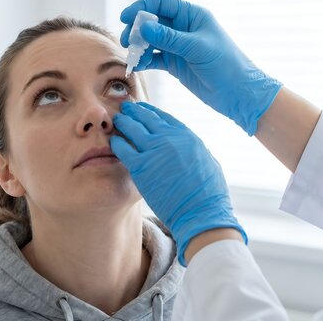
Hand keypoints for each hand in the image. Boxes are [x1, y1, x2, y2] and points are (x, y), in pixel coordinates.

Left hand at [110, 101, 246, 265]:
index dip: (151, 112)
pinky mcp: (141, 167)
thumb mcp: (209, 162)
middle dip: (134, 112)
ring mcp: (154, 151)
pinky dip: (117, 143)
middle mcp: (170, 139)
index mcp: (188, 136)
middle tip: (126, 110)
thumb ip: (197, 151)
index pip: (164, 117)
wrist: (201, 212)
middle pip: (146, 118)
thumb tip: (193, 148)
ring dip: (123, 123)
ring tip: (117, 121)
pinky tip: (113, 141)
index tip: (143, 109)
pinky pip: (123, 149)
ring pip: (132, 129)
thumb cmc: (209, 195)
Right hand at [120, 0, 281, 135]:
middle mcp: (183, 29)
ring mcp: (178, 47)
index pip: (162, 4)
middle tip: (127, 41)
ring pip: (150, 41)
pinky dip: (144, 61)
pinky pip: (153, 58)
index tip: (126, 17)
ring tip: (132, 56)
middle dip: (137, 30)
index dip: (142, 8)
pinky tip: (137, 66)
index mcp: (192, 16)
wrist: (238, 94)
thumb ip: (169, 38)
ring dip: (139, 46)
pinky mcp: (175, 64)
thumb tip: (143, 26)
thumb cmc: (226, 65)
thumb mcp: (197, 48)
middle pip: (152, 22)